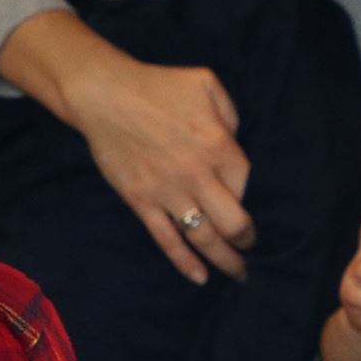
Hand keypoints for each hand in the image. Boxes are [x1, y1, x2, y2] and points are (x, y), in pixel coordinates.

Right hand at [69, 53, 253, 283]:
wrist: (104, 95)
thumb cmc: (156, 86)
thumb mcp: (205, 83)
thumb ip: (230, 112)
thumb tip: (236, 141)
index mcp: (217, 144)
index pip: (248, 186)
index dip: (255, 201)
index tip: (256, 211)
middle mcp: (197, 175)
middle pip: (233, 222)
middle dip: (247, 239)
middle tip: (253, 247)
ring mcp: (168, 192)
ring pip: (204, 238)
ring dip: (225, 260)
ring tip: (238, 272)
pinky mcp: (142, 202)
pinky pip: (167, 241)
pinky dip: (185, 263)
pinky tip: (200, 277)